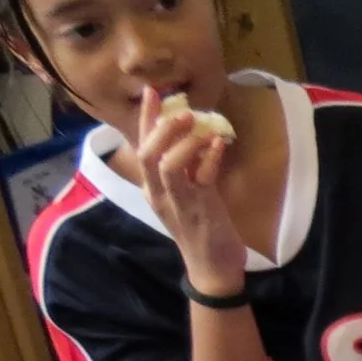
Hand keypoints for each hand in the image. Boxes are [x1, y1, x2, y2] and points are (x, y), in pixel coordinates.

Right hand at [134, 87, 245, 295]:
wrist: (212, 267)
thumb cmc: (200, 228)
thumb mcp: (185, 193)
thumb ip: (184, 168)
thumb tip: (192, 135)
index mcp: (151, 187)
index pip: (142, 147)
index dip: (146, 119)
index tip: (152, 92)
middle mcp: (158, 193)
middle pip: (146, 154)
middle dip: (160, 127)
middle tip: (181, 109)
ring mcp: (178, 202)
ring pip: (167, 165)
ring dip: (183, 141)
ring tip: (199, 123)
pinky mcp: (201, 209)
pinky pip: (201, 179)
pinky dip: (209, 158)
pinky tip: (219, 143)